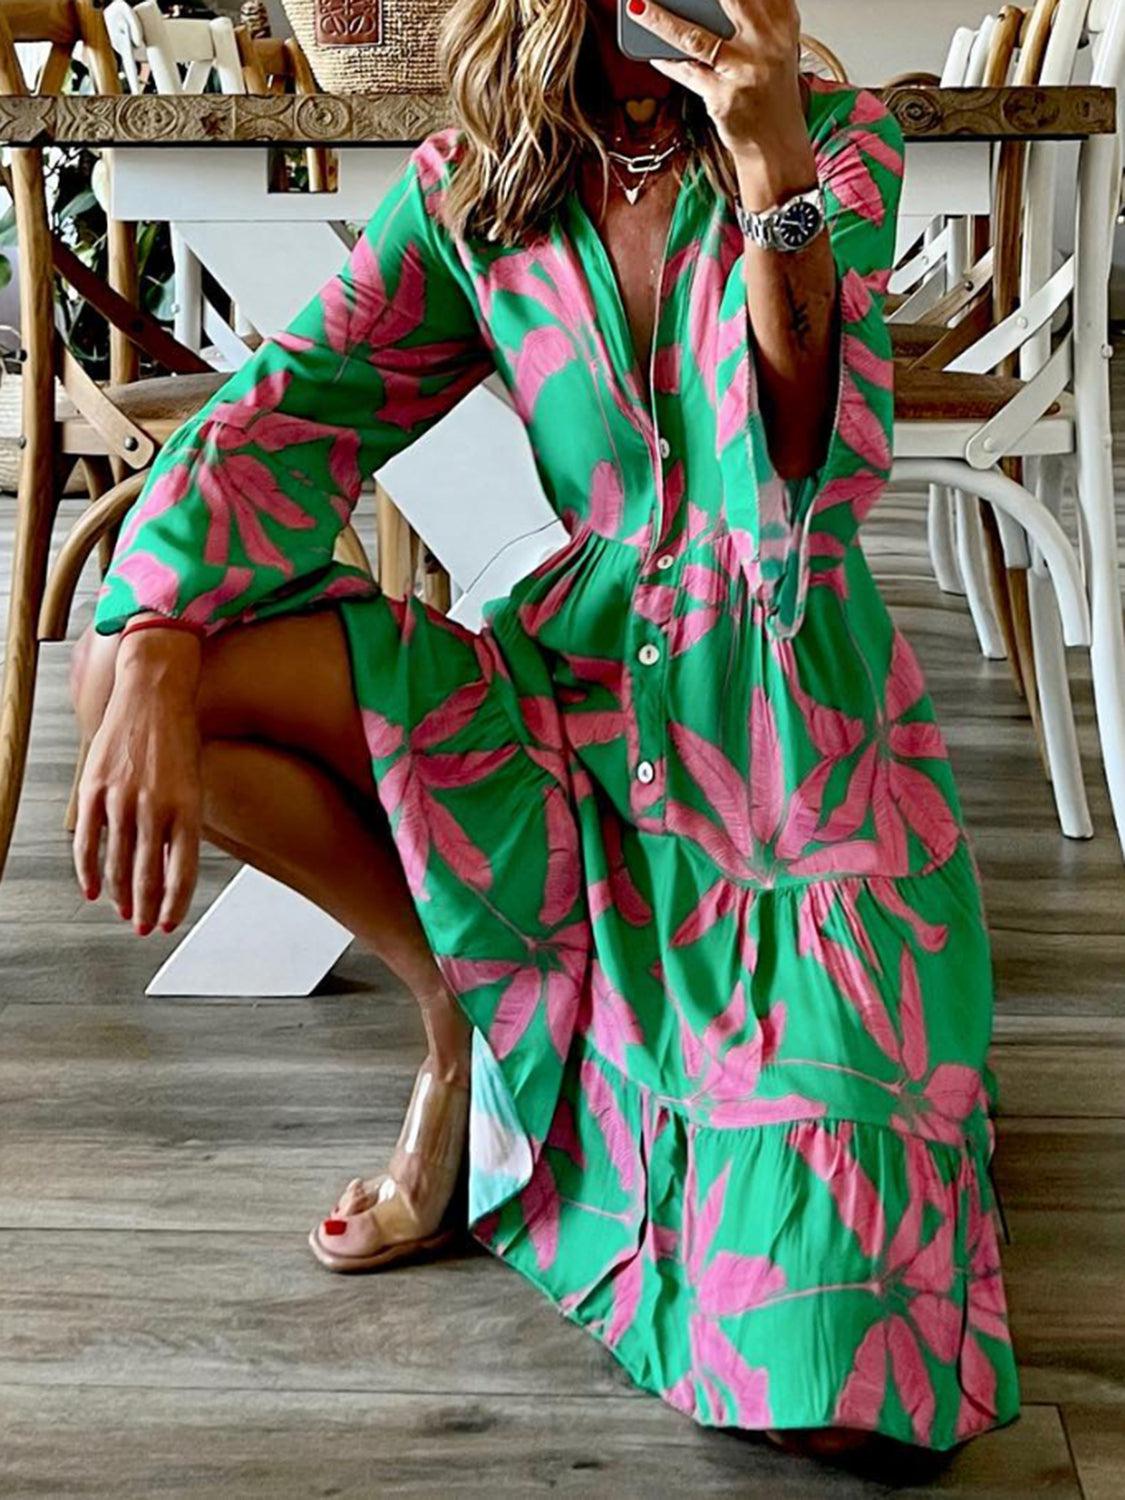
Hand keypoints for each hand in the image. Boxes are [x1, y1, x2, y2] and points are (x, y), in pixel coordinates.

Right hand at [73, 630, 203, 935]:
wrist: (154, 692)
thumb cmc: (179, 738)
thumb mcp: (194, 783)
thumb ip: (182, 824)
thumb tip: (170, 866)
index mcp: (187, 808)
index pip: (181, 872)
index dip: (175, 905)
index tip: (170, 924)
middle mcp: (154, 806)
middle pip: (148, 875)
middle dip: (147, 909)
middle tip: (146, 929)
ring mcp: (121, 798)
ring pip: (117, 864)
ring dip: (122, 896)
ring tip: (126, 915)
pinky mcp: (94, 788)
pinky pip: (88, 841)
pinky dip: (88, 870)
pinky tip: (94, 891)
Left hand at [624, 0, 805, 158]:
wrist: (776, 145)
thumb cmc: (769, 93)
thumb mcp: (773, 46)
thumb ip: (752, 17)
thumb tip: (705, 3)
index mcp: (782, 21)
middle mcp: (767, 41)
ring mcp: (745, 69)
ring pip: (695, 37)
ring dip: (660, 20)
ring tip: (638, 7)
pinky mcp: (724, 97)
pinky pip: (687, 73)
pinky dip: (666, 62)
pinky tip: (653, 52)